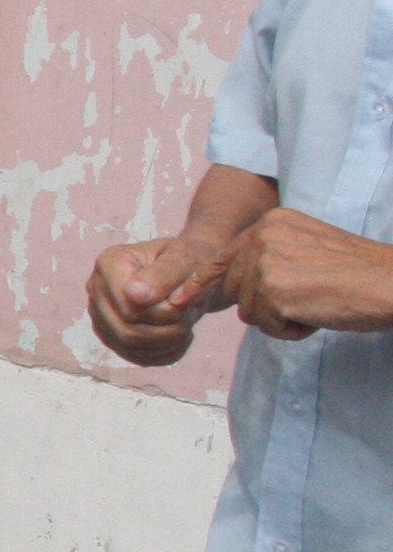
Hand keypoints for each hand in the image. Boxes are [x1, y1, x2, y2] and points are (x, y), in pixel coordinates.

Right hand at [86, 231, 222, 363]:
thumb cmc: (189, 261)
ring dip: (168, 340)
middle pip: (127, 330)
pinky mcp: (111, 336)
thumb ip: (164, 274)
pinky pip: (138, 357)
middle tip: (190, 312)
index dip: (166, 312)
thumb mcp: (187, 259)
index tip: (185, 297)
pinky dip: (165, 352)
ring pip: (129, 346)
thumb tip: (134, 294)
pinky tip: (177, 335)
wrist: (190, 272)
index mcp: (110, 264)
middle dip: (168, 328)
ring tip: (184, 321)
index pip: (131, 308)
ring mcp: (101, 315)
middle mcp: (96, 290)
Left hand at [213, 208, 392, 341]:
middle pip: (234, 291)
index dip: (201, 283)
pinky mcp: (273, 290)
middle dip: (266, 305)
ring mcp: (265, 262)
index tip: (179, 299)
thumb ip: (269, 258)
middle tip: (309, 296)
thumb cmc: (356, 271)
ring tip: (316, 302)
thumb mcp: (306, 249)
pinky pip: (267, 326)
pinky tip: (317, 314)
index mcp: (270, 222)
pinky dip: (291, 329)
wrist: (391, 282)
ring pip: (249, 311)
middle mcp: (262, 236)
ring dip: (280, 318)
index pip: (223, 257)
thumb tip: (229, 285)